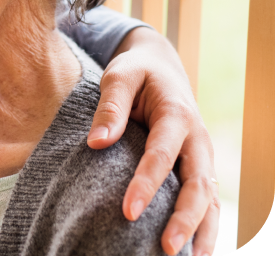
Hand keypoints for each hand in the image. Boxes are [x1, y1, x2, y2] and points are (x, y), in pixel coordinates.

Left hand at [87, 27, 218, 255]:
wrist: (162, 66)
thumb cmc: (136, 72)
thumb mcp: (119, 76)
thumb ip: (110, 108)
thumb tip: (96, 143)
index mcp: (177, 114)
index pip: (162, 155)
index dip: (147, 184)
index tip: (129, 211)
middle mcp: (197, 139)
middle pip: (197, 184)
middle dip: (184, 219)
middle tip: (167, 249)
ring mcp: (202, 155)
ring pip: (209, 197)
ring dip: (201, 230)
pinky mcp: (199, 166)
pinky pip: (206, 199)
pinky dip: (204, 225)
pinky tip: (195, 250)